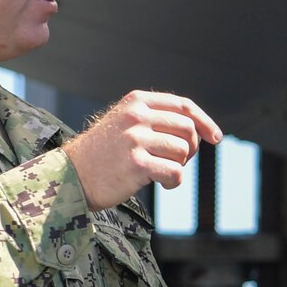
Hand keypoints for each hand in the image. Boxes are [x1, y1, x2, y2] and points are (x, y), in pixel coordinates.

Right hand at [64, 91, 221, 210]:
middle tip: (175, 162)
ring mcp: (135, 139)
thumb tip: (199, 130)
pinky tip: (160, 184)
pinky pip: (175, 172)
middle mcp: (136, 116)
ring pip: (183, 151)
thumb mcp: (126, 123)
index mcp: (136, 102)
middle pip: (188, 129)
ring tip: (160, 173)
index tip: (215, 138)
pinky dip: (173, 181)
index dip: (204, 122)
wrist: (70, 176)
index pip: (183, 106)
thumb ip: (156, 120)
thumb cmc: (103, 155)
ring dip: (178, 166)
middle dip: (190, 149)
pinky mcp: (136, 163)